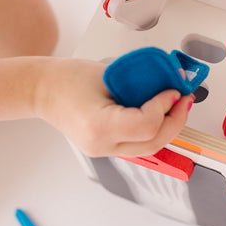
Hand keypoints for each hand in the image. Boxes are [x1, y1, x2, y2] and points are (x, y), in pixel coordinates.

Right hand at [36, 58, 192, 156]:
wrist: (41, 90)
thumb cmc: (67, 78)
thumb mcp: (110, 74)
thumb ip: (142, 83)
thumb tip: (172, 83)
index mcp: (98, 126)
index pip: (146, 125)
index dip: (166, 108)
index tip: (174, 91)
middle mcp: (101, 145)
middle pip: (153, 143)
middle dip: (176, 121)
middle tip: (185, 100)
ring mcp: (104, 151)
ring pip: (150, 148)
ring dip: (169, 127)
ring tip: (178, 106)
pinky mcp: (107, 149)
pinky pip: (140, 144)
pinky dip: (155, 130)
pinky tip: (163, 113)